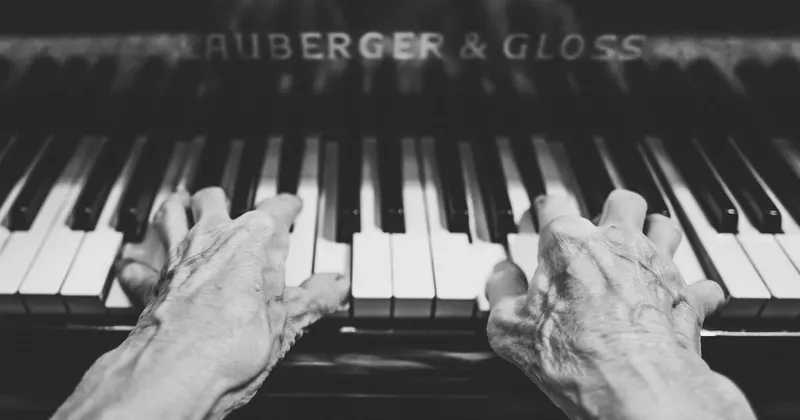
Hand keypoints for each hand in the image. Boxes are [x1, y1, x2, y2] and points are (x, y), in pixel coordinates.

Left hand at [54, 187, 348, 418]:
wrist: (179, 370)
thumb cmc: (232, 343)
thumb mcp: (288, 322)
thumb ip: (314, 298)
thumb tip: (335, 285)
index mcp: (253, 240)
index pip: (276, 209)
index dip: (288, 207)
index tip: (292, 206)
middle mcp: (212, 238)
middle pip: (213, 198)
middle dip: (220, 199)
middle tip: (228, 204)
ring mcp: (178, 258)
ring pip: (170, 214)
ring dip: (175, 210)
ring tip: (178, 206)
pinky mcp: (150, 285)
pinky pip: (139, 266)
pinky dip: (139, 265)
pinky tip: (136, 266)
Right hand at [485, 190, 754, 419]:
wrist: (635, 386)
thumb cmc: (574, 356)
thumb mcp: (509, 328)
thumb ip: (500, 292)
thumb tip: (500, 277)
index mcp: (568, 244)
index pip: (553, 205)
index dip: (543, 210)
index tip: (541, 218)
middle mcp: (616, 244)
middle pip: (623, 201)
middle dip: (613, 210)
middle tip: (601, 227)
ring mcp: (656, 267)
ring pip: (666, 226)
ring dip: (656, 235)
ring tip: (643, 250)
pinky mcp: (688, 297)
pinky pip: (702, 283)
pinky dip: (692, 291)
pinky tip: (682, 299)